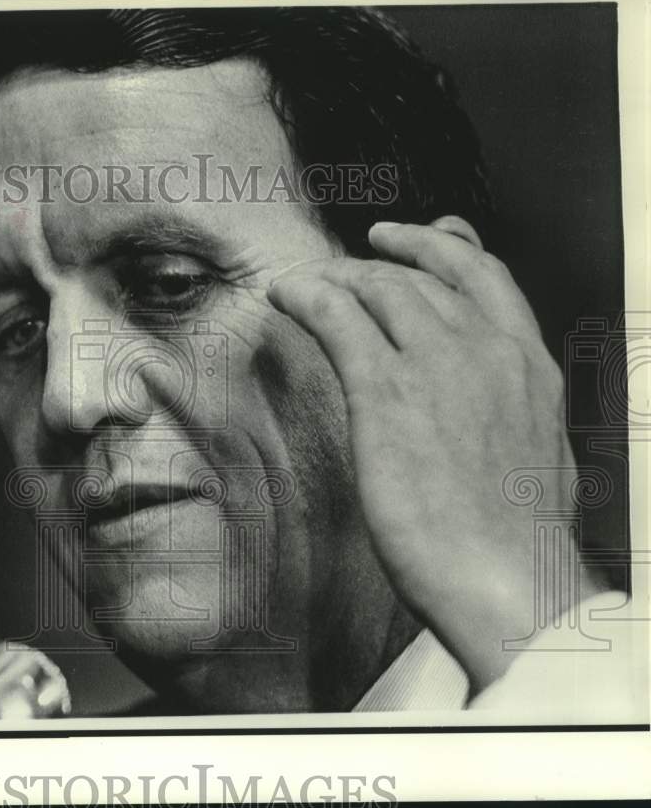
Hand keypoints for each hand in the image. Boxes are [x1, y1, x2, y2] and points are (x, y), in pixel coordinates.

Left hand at [268, 218, 600, 691]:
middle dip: (376, 263)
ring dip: (336, 277)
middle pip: (423, 276)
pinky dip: (307, 297)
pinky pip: (338, 319)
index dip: (442, 247)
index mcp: (528, 364)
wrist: (509, 579)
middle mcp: (487, 349)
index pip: (485, 276)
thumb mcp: (535, 454)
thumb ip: (508, 412)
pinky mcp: (386, 392)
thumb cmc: (517, 538)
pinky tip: (284, 297)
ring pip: (378, 287)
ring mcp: (437, 365)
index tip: (413, 239)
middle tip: (342, 268)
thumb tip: (488, 410)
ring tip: (305, 284)